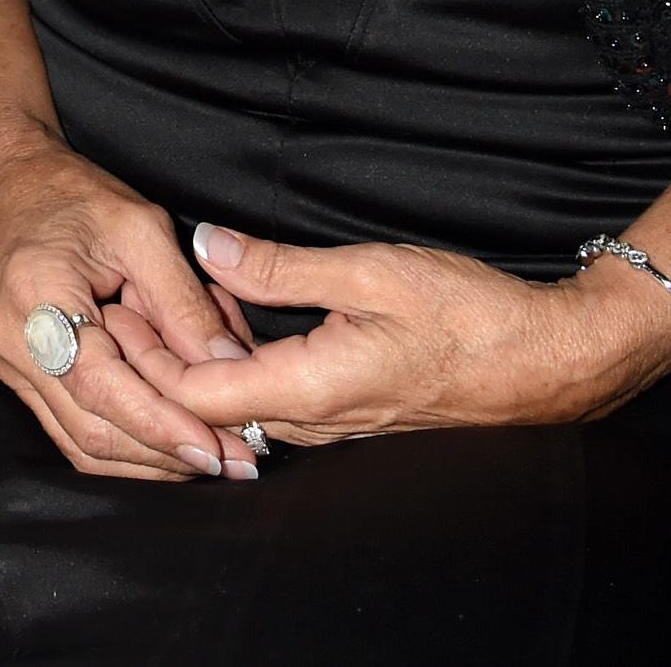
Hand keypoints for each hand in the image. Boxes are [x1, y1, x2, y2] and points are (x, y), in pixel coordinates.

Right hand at [0, 124, 256, 480]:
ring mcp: (16, 367)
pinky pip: (76, 430)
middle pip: (91, 431)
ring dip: (153, 460)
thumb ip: (182, 300)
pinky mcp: (28, 378)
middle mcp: (15, 344)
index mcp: (36, 298)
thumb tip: (229, 364)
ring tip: (218, 455)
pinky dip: (130, 443)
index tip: (215, 447)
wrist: (13, 185)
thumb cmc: (75, 196)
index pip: (99, 386)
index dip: (158, 424)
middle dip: (167, 456)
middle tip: (236, 460)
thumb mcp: (141, 227)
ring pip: (84, 444)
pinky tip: (175, 439)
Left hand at [119, 223, 670, 450]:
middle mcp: (314, 422)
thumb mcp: (370, 271)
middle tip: (125, 298)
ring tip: (161, 302)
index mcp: (310, 391)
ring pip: (238, 405)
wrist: (548, 361)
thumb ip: (280, 266)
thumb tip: (206, 246)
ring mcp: (332, 425)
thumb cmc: (470, 316)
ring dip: (196, 361)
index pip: (195, 397)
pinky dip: (236, 364)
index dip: (149, 357)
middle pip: (207, 407)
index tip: (122, 308)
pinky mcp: (348, 413)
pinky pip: (272, 398)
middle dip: (159, 360)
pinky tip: (227, 319)